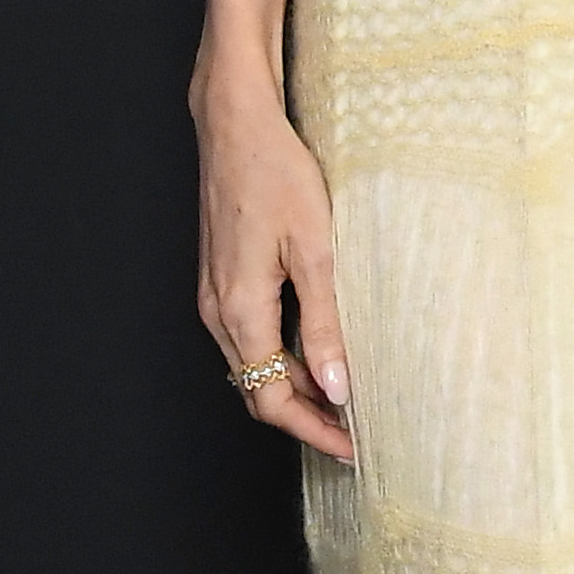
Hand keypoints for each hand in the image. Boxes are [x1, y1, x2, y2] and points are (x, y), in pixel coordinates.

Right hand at [193, 69, 354, 461]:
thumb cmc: (275, 174)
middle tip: (358, 433)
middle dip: (307, 418)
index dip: (313, 430)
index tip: (353, 448)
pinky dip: (284, 358)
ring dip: (297, 388)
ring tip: (346, 399)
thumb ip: (326, 322)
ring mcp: (215, 296)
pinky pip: (250, 338)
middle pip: (258, 389)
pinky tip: (319, 353)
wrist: (235, 125)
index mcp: (239, 310)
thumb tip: (338, 386)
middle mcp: (218, 311)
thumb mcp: (315, 250)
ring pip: (254, 366)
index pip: (270, 398)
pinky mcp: (222, 279)